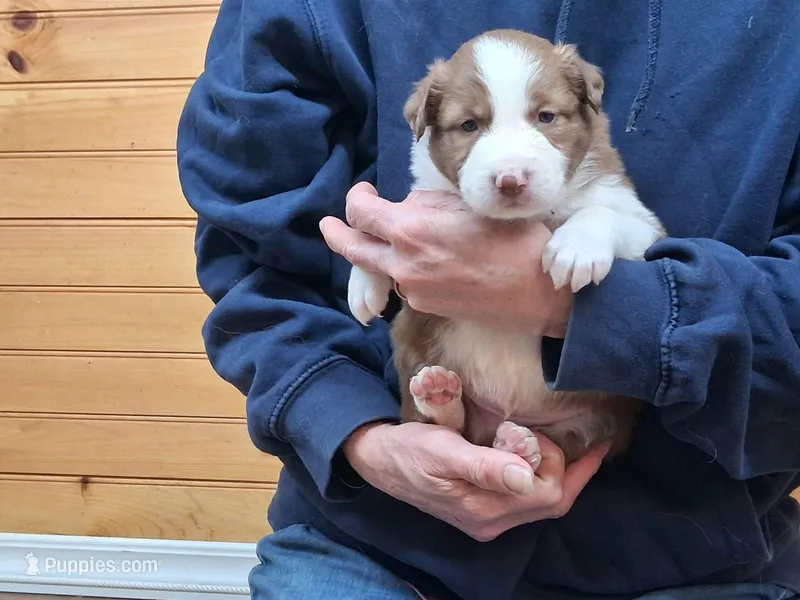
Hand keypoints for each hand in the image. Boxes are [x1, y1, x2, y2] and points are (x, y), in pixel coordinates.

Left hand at [320, 182, 571, 336]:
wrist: (540, 292)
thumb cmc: (514, 240)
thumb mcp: (469, 205)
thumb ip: (428, 204)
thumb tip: (406, 206)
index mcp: (411, 229)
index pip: (360, 212)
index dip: (356, 199)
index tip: (363, 193)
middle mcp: (403, 263)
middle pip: (352, 248)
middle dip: (336, 234)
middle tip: (328, 225)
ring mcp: (413, 290)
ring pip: (382, 267)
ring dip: (381, 252)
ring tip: (394, 241)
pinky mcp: (427, 307)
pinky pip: (405, 284)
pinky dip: (407, 271)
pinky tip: (431, 263)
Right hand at [343, 421, 608, 540]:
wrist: (379, 460)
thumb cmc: (410, 449)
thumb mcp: (445, 450)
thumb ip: (485, 466)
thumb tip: (525, 477)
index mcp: (484, 509)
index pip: (548, 495)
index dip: (566, 465)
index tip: (572, 436)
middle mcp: (491, 522)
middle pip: (551, 504)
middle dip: (568, 471)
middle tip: (569, 438)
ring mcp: (486, 520)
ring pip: (540, 504)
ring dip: (556, 475)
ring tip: (559, 444)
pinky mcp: (480, 511)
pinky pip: (524, 501)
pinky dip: (540, 479)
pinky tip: (539, 458)